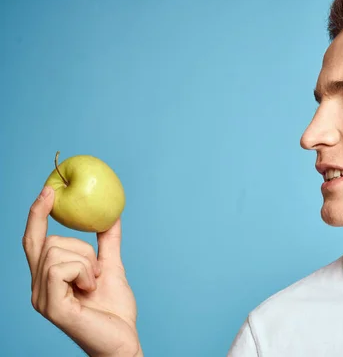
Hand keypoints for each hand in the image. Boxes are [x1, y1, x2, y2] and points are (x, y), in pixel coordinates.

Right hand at [23, 186, 142, 356]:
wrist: (122, 340)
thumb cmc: (115, 310)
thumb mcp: (112, 267)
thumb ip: (107, 243)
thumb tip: (111, 216)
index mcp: (47, 278)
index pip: (33, 240)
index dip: (37, 214)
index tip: (49, 190)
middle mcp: (37, 287)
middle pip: (49, 241)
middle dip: (81, 249)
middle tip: (96, 272)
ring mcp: (41, 298)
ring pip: (57, 251)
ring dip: (87, 263)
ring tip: (94, 284)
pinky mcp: (51, 307)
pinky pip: (61, 268)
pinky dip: (84, 272)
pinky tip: (91, 289)